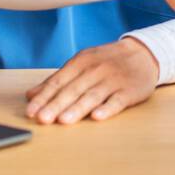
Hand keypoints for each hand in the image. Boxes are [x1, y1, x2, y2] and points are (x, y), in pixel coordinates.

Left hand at [24, 38, 158, 124]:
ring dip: (77, 108)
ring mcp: (113, 80)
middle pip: (73, 90)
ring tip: (63, 121)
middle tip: (42, 119)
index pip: (58, 81)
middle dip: (56, 105)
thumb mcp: (81, 64)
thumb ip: (57, 80)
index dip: (44, 97)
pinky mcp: (129, 90)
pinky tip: (97, 117)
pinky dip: (107, 108)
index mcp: (81, 62)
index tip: (31, 111)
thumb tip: (31, 95)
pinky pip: (117, 100)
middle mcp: (96, 70)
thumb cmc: (107, 62)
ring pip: (92, 95)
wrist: (143, 54)